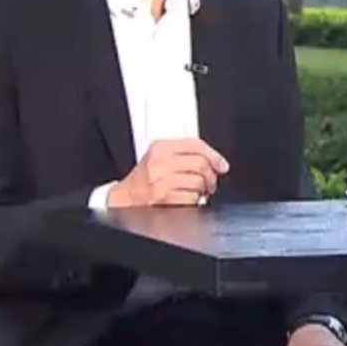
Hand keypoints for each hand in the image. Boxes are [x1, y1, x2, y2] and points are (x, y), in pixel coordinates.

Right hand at [107, 139, 228, 207]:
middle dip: (210, 176)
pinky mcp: (163, 198)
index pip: (195, 144)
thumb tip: (216, 161)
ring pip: (198, 182)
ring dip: (202, 190)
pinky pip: (192, 198)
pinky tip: (186, 199)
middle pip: (201, 164)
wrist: (124, 199)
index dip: (214, 155)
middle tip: (209, 183)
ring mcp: (161, 180)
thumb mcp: (159, 158)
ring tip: (195, 192)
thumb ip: (184, 154)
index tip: (222, 165)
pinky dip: (194, 201)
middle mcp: (159, 162)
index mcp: (160, 148)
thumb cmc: (145, 180)